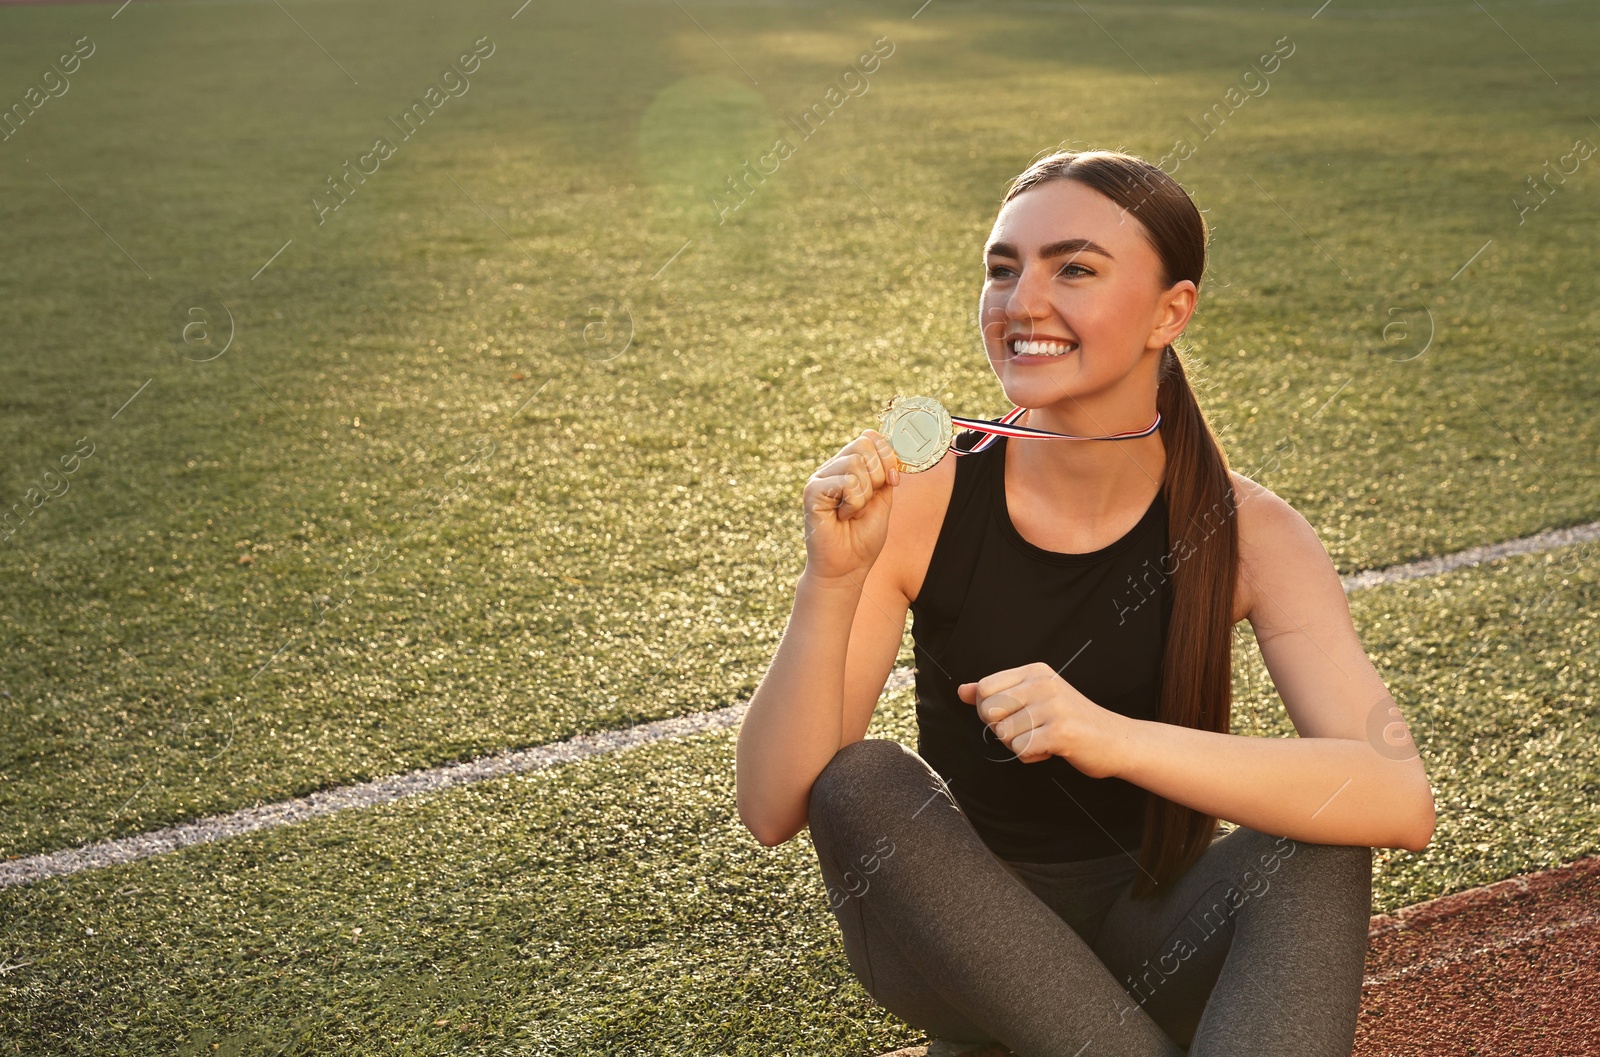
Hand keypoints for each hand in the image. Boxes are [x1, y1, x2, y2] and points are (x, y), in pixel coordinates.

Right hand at [801, 428, 901, 584]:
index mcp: (848, 466)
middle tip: (870, 499)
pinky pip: (846, 481)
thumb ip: (886, 474)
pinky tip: (843, 516)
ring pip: (856, 463)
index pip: (869, 437)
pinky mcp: (812, 491)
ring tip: (853, 512)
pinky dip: (854, 502)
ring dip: (865, 493)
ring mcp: (820, 478)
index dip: (887, 454)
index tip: (893, 480)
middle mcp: (832, 468)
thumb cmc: (863, 537)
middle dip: (879, 473)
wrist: (847, 567)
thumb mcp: (883, 501)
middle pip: (863, 444)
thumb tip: (893, 451)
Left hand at [956, 662, 1125, 777]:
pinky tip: (1051, 749)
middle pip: (988, 712)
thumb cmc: (1072, 721)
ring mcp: (1052, 707)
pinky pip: (1021, 750)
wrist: (1117, 740)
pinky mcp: (1060, 732)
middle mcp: (1043, 684)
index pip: (984, 688)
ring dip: (1020, 745)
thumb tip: (962, 691)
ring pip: (1003, 735)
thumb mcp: (1034, 698)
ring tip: (1045, 738)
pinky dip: (1032, 756)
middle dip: (1002, 729)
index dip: (989, 711)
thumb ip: (997, 693)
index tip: (1013, 717)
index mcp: (1035, 671)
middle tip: (1029, 731)